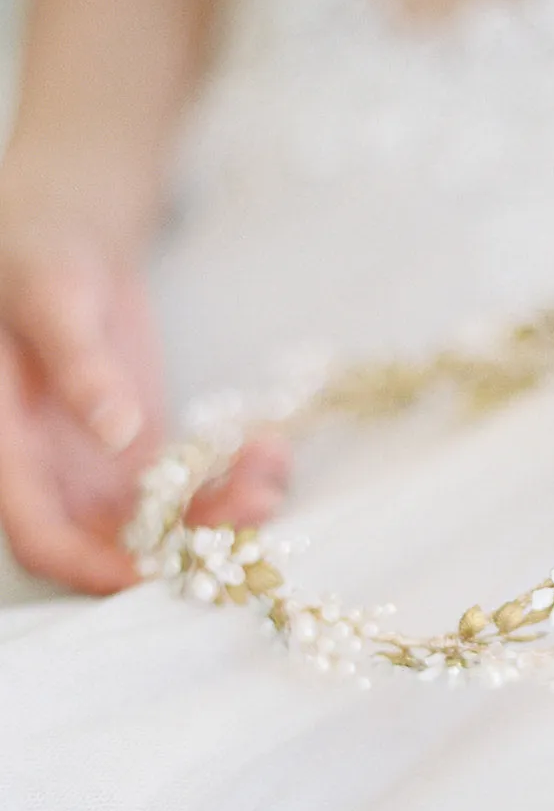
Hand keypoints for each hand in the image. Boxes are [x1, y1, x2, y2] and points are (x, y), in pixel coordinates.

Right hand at [0, 202, 289, 593]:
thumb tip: (115, 430)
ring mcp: (100, 470)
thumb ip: (81, 367)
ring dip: (221, 515)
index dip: (93, 569)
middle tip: (252, 509)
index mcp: (10, 452)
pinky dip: (229, 482)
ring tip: (270, 474)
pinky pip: (187, 490)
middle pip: (114, 546)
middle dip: (185, 544)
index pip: (41, 540)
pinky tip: (269, 452)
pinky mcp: (141, 453)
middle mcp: (55, 476)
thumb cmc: (40, 258)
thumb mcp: (56, 301)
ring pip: (162, 526)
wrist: (67, 240)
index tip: (158, 570)